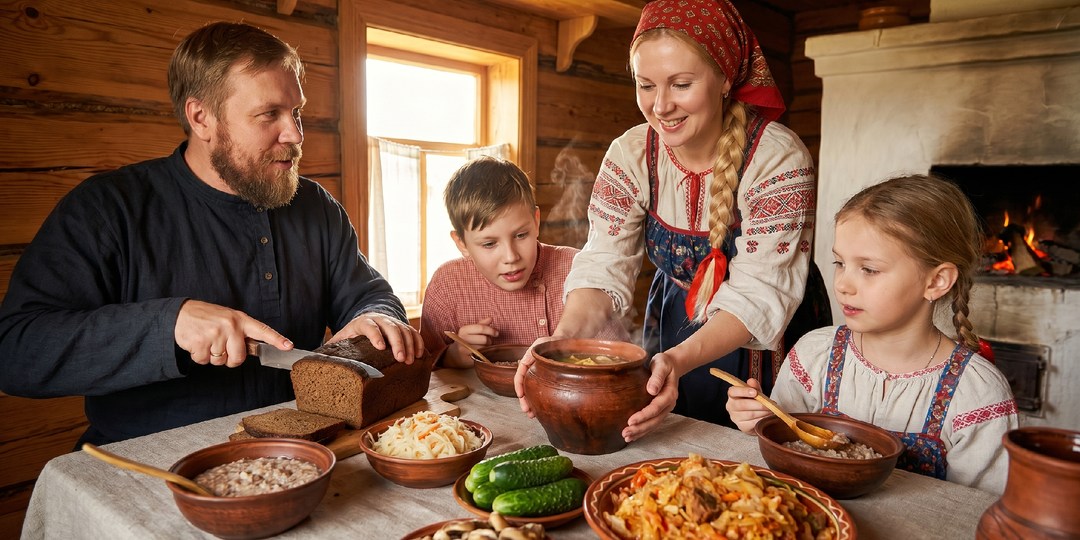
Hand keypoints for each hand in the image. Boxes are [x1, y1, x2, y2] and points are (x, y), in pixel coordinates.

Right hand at [175, 300, 289, 367]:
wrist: (180, 314)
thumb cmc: (207, 318)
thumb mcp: (227, 318)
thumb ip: (241, 332)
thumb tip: (253, 349)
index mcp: (240, 319)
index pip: (262, 330)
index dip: (276, 339)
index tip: (288, 346)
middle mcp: (230, 326)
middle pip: (239, 358)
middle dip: (230, 358)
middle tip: (220, 346)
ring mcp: (215, 334)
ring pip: (220, 361)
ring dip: (212, 356)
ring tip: (207, 341)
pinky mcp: (201, 342)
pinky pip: (204, 362)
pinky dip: (199, 357)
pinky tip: (197, 344)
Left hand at [330, 312, 423, 363]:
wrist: (368, 318)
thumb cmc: (353, 334)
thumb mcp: (342, 338)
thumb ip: (333, 346)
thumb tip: (318, 358)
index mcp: (363, 322)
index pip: (369, 326)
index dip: (375, 335)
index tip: (380, 347)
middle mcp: (380, 319)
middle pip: (391, 328)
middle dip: (397, 343)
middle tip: (401, 359)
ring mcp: (393, 322)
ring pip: (404, 330)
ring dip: (410, 345)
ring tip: (411, 361)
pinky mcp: (403, 326)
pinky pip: (413, 332)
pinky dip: (419, 343)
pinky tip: (420, 355)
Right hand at [445, 317, 497, 367]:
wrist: (454, 355)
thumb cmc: (465, 341)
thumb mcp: (471, 331)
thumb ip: (481, 324)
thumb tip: (490, 318)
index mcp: (463, 330)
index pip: (481, 328)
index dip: (491, 330)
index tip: (496, 333)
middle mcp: (462, 339)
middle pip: (484, 339)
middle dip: (489, 341)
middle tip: (487, 342)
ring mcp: (464, 350)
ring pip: (484, 348)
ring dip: (486, 348)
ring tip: (482, 348)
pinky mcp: (467, 360)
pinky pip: (482, 356)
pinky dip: (484, 355)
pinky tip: (481, 354)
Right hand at [514, 335, 556, 417]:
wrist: (564, 342)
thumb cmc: (552, 342)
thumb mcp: (541, 344)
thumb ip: (534, 353)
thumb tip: (529, 363)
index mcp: (527, 361)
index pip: (519, 375)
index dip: (519, 386)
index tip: (521, 396)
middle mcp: (531, 370)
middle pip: (524, 387)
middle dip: (524, 400)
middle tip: (526, 411)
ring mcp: (538, 376)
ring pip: (531, 392)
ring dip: (530, 404)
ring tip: (531, 415)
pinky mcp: (546, 381)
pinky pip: (540, 392)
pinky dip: (538, 401)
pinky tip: (540, 409)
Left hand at [621, 352, 679, 441]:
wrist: (671, 365)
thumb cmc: (664, 364)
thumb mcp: (661, 365)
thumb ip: (657, 377)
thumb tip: (651, 390)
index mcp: (670, 393)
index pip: (656, 408)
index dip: (643, 416)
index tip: (631, 421)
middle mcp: (668, 404)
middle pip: (654, 420)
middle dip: (640, 428)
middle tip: (625, 433)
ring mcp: (665, 408)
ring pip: (653, 424)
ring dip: (640, 432)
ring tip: (626, 437)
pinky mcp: (659, 410)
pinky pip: (651, 422)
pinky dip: (642, 430)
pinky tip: (632, 435)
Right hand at [726, 377, 771, 433]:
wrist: (753, 418)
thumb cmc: (753, 403)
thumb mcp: (755, 393)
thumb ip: (754, 387)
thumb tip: (752, 381)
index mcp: (732, 395)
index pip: (733, 391)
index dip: (743, 391)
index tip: (755, 392)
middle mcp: (730, 406)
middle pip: (742, 404)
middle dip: (758, 404)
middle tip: (770, 404)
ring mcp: (735, 417)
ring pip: (750, 414)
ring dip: (763, 412)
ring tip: (771, 410)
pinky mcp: (742, 426)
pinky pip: (753, 423)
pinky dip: (762, 419)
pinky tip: (768, 417)